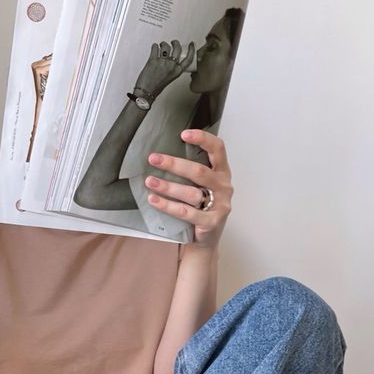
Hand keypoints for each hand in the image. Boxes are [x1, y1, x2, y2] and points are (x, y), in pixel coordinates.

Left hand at [134, 40, 194, 97]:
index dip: (191, 49)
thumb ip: (172, 69)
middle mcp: (171, 66)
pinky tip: (154, 48)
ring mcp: (162, 62)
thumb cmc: (156, 88)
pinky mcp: (153, 60)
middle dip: (175, 43)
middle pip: (177, 48)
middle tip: (173, 42)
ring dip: (163, 44)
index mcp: (177, 71)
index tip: (191, 44)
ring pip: (166, 46)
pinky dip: (154, 46)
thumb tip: (171, 61)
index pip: (188, 58)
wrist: (146, 92)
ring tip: (161, 46)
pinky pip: (155, 47)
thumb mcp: (170, 78)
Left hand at [144, 129, 232, 252]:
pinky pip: (186, 212)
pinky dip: (168, 206)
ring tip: (150, 181)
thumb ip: (191, 171)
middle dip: (174, 164)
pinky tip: (153, 200)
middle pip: (199, 172)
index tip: (183, 134)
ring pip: (191, 193)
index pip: (218, 149)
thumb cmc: (201, 208)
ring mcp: (220, 206)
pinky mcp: (211, 223)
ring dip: (168, 186)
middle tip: (154, 159)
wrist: (207, 240)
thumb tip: (162, 155)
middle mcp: (224, 187)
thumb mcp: (202, 186)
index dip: (203, 139)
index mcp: (222, 172)